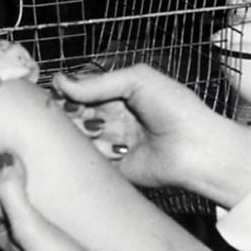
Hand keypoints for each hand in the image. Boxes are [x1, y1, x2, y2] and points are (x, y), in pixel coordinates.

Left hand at [0, 151, 114, 250]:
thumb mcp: (31, 230)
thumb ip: (14, 197)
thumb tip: (3, 159)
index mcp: (10, 241)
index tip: (3, 153)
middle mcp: (26, 248)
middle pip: (18, 210)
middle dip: (19, 186)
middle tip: (26, 154)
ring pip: (39, 218)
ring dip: (41, 197)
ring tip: (48, 169)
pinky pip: (60, 225)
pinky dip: (59, 209)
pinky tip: (71, 202)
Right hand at [50, 64, 250, 200]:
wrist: (198, 149)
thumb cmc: (177, 109)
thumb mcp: (138, 80)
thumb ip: (98, 82)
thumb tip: (60, 81)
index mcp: (120, 96)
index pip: (82, 92)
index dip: (66, 92)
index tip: (52, 92)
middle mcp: (113, 120)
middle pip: (75, 115)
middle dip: (67, 113)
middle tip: (62, 112)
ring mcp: (111, 145)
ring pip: (78, 138)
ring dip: (76, 134)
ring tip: (78, 129)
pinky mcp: (112, 170)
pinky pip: (88, 162)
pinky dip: (84, 155)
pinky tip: (87, 149)